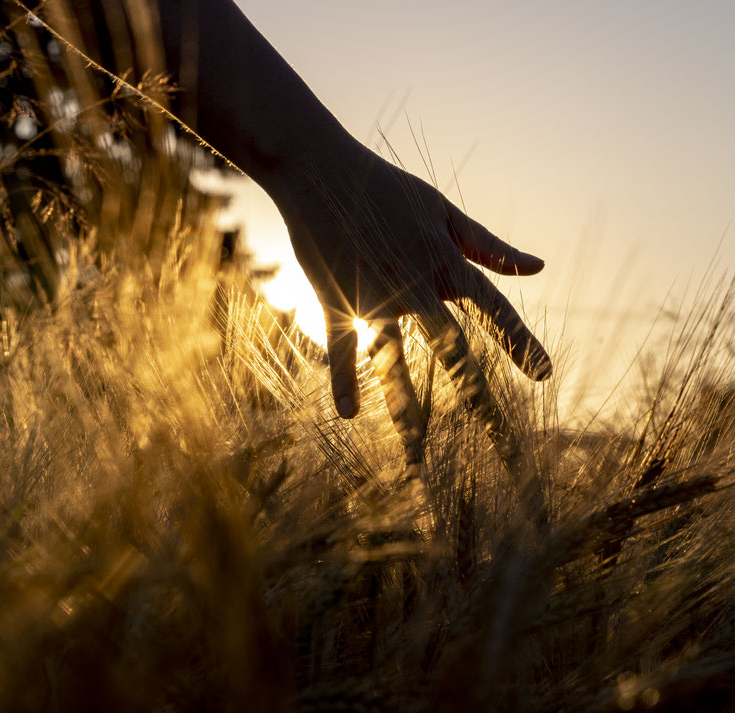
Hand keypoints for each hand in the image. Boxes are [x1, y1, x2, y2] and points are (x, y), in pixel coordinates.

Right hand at [265, 136, 551, 467]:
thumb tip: (537, 268)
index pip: (494, 310)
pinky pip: (341, 348)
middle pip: (453, 353)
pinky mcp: (337, 302)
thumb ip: (487, 245)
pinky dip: (343, 380)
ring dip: (406, 408)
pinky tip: (349, 414)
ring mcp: (374, 299)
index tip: (545, 376)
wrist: (318, 171)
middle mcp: (415, 289)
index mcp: (445, 264)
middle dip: (478, 400)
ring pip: (394, 360)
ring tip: (417, 455)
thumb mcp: (441, 210)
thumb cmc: (385, 187)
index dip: (520, 343)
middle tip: (501, 443)